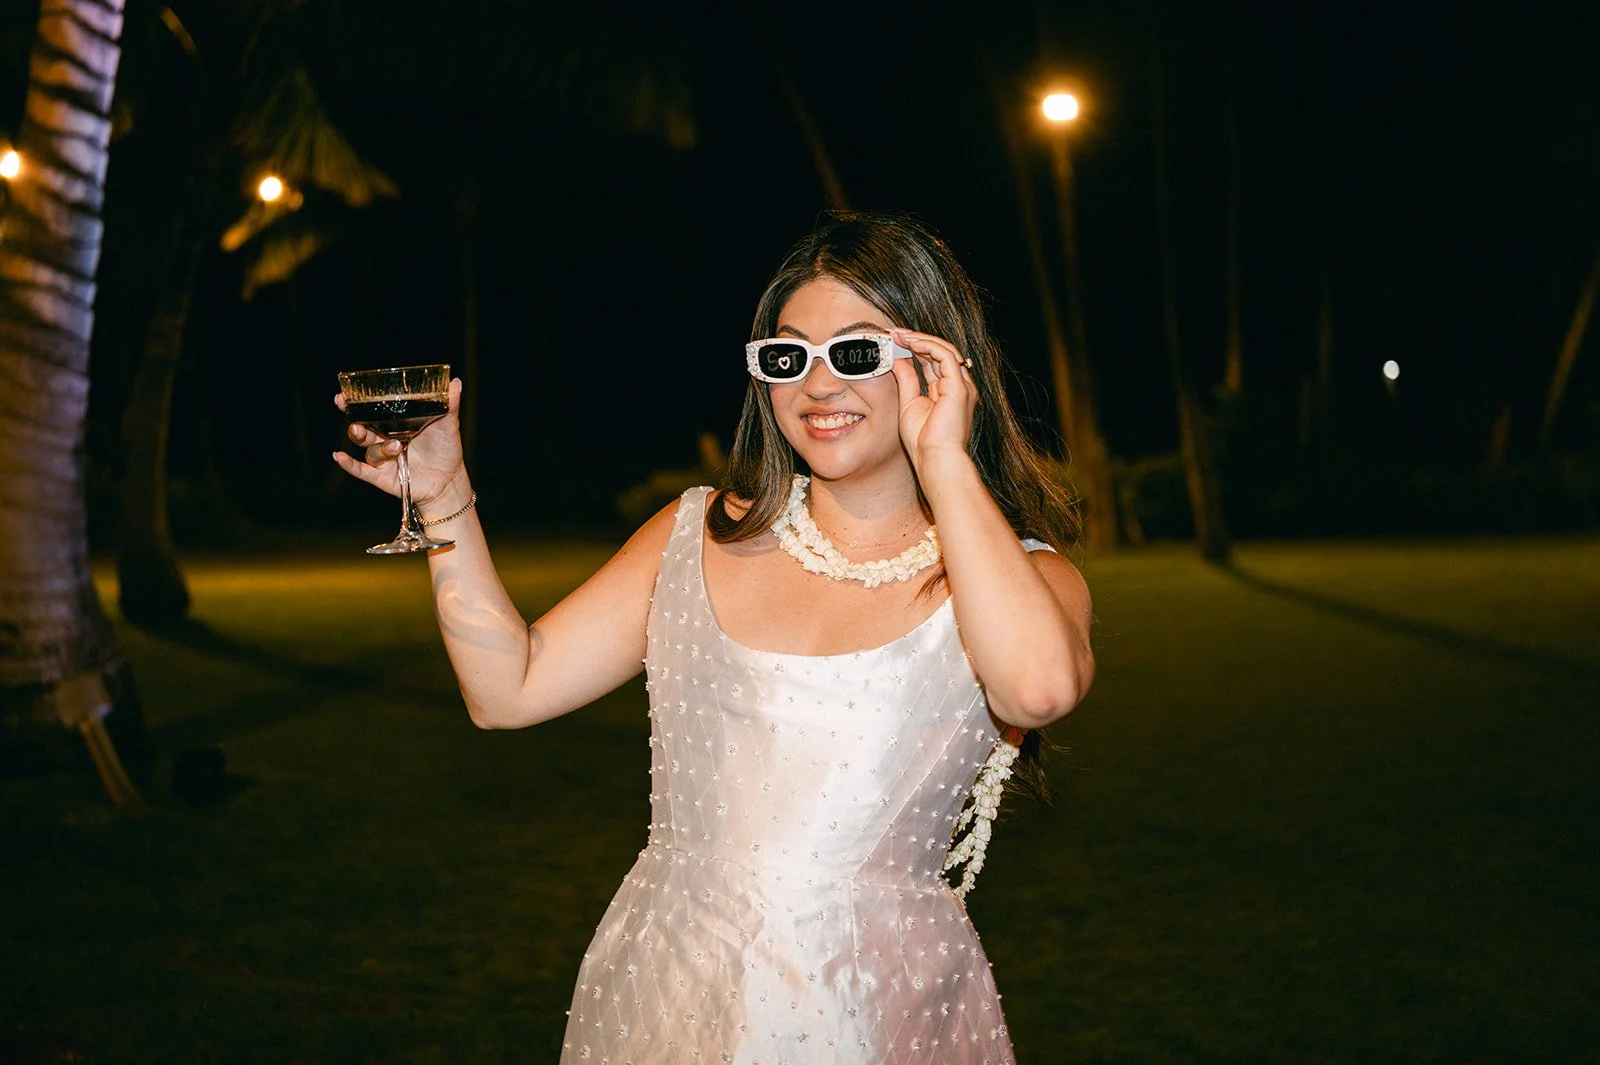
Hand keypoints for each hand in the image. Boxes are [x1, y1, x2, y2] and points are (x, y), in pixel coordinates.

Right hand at [332, 377, 467, 505]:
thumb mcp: (448, 425)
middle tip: (349, 413)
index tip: (344, 395)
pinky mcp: (383, 476)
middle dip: (354, 422)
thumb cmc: (447, 449)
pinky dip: (350, 465)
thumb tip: (455, 382)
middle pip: (362, 429)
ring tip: (396, 447)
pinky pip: (362, 470)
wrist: (450, 480)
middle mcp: (386, 439)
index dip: (356, 404)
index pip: (371, 412)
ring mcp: (384, 458)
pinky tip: (339, 457)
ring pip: (370, 450)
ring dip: (379, 448)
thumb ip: (449, 404)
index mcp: (396, 424)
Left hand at [888, 328, 976, 474]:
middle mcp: (958, 386)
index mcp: (947, 392)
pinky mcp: (959, 387)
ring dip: (920, 339)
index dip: (915, 348)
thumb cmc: (923, 441)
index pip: (933, 362)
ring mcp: (962, 386)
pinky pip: (945, 356)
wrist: (934, 459)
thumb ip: (907, 381)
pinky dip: (927, 345)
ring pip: (945, 350)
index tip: (894, 341)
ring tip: (899, 335)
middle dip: (916, 339)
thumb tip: (898, 360)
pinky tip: (910, 342)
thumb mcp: (909, 404)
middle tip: (894, 333)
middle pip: (939, 353)